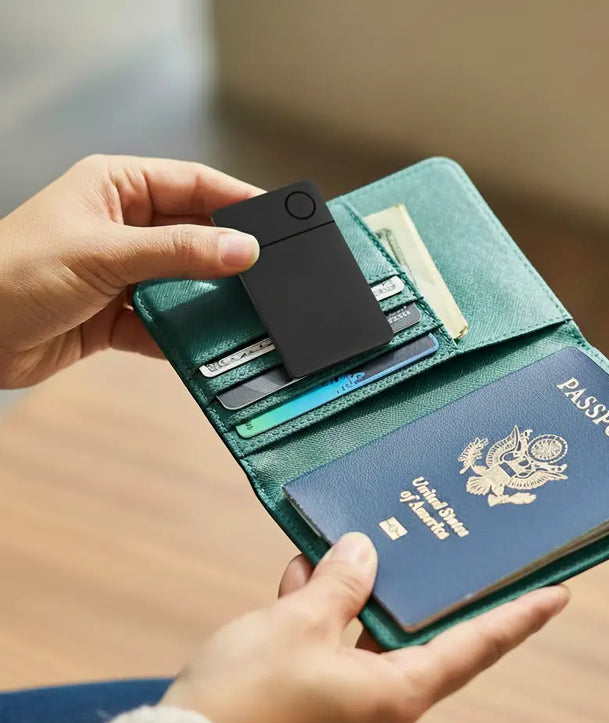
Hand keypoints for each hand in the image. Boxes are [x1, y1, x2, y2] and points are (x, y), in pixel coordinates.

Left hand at [0, 154, 262, 387]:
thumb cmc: (14, 272)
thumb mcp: (105, 253)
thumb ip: (178, 252)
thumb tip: (242, 249)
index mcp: (117, 188)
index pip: (193, 185)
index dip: (237, 201)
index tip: (278, 221)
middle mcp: (125, 227)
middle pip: (195, 237)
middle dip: (229, 257)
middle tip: (272, 274)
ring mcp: (123, 273)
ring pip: (185, 283)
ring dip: (211, 301)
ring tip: (249, 313)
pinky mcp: (118, 315)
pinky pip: (166, 322)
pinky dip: (186, 336)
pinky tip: (209, 346)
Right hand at [161, 532, 568, 722]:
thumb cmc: (246, 699)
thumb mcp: (297, 622)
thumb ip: (340, 584)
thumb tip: (364, 553)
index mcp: (396, 696)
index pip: (475, 648)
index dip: (518, 617)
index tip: (558, 594)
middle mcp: (383, 714)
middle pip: (408, 637)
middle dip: (395, 590)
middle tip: (399, 546)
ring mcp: (349, 721)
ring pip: (362, 645)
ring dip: (344, 602)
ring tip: (323, 558)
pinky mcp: (317, 721)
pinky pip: (332, 662)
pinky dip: (319, 627)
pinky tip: (296, 586)